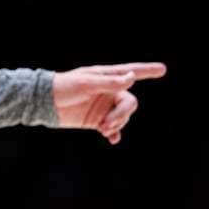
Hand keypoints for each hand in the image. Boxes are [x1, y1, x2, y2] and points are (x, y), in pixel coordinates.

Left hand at [52, 62, 166, 144]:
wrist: (45, 103)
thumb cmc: (64, 87)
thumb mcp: (86, 83)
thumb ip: (109, 82)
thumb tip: (131, 77)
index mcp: (106, 77)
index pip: (131, 72)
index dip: (147, 71)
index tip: (163, 69)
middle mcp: (108, 91)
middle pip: (130, 102)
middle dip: (123, 114)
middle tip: (108, 123)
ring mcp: (103, 106)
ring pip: (123, 117)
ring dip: (117, 124)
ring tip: (102, 128)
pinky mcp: (96, 120)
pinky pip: (114, 129)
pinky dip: (115, 134)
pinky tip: (112, 139)